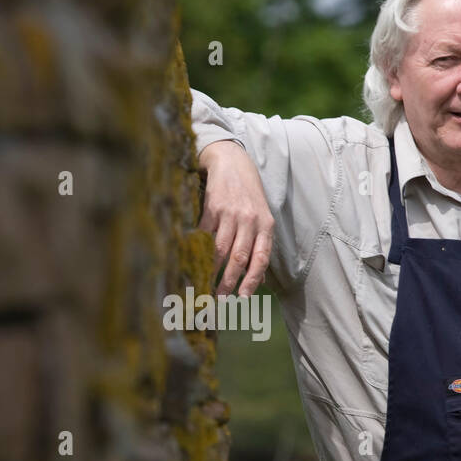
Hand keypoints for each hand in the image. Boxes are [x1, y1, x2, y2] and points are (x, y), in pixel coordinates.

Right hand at [197, 141, 274, 296]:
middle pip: (239, 256)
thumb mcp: (262, 218)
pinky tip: (195, 262)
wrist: (232, 162)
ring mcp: (230, 213)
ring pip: (221, 249)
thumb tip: (259, 278)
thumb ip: (261, 246)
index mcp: (265, 225)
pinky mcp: (212, 207)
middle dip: (229, 281)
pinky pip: (205, 234)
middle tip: (221, 298)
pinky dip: (199, 251)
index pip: (261, 257)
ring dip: (212, 271)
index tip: (244, 297)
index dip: (252, 280)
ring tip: (206, 286)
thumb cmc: (248, 195)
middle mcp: (250, 219)